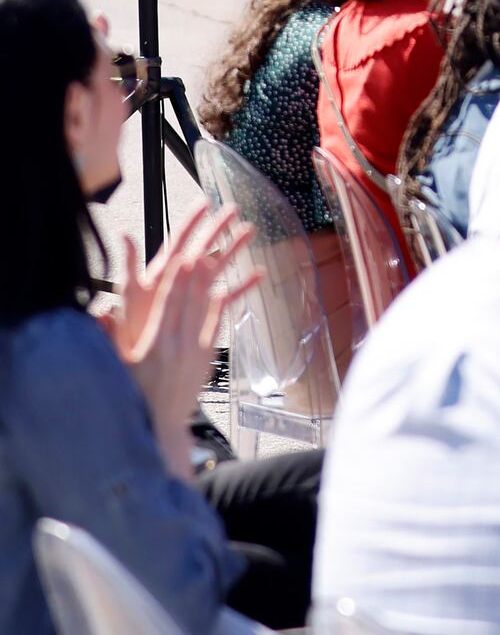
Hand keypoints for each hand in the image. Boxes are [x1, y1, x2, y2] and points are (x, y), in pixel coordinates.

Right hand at [107, 207, 257, 475]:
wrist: (158, 431)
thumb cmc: (128, 398)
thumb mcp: (113, 367)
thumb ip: (108, 335)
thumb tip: (100, 308)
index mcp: (154, 343)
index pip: (168, 302)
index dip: (178, 276)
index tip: (186, 253)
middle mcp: (178, 343)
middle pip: (191, 295)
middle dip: (201, 263)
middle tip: (210, 239)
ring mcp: (195, 350)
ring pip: (208, 305)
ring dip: (218, 276)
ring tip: (226, 250)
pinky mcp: (206, 359)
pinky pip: (216, 325)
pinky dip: (223, 305)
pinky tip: (228, 288)